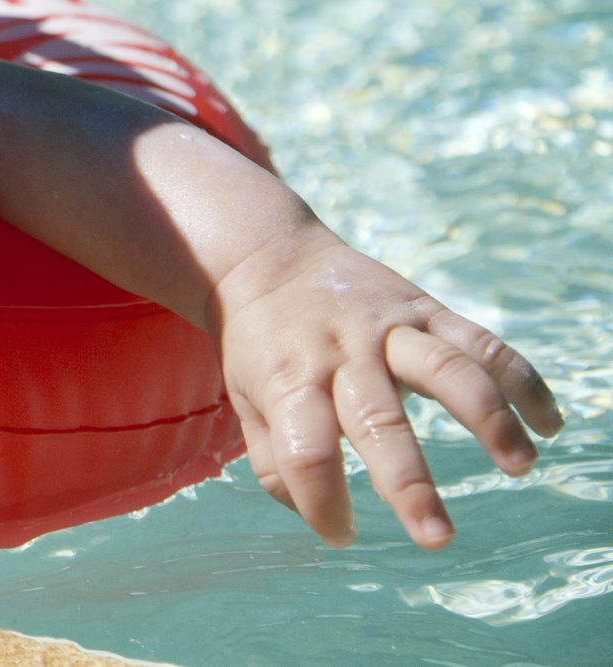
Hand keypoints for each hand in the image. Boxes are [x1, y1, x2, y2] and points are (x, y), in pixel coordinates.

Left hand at [211, 226, 561, 548]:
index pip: (303, 452)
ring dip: (487, 417)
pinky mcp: (424, 309)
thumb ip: (277, 464)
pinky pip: (480, 342)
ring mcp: (386, 328)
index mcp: (289, 381)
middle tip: (437, 537)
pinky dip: (520, 379)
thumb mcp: (247, 401)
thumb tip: (328, 520)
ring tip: (518, 464)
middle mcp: (340, 354)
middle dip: (408, 483)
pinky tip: (547, 423)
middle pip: (376, 420)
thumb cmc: (262, 346)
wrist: (268, 256)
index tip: (341, 535)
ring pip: (443, 368)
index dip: (322, 502)